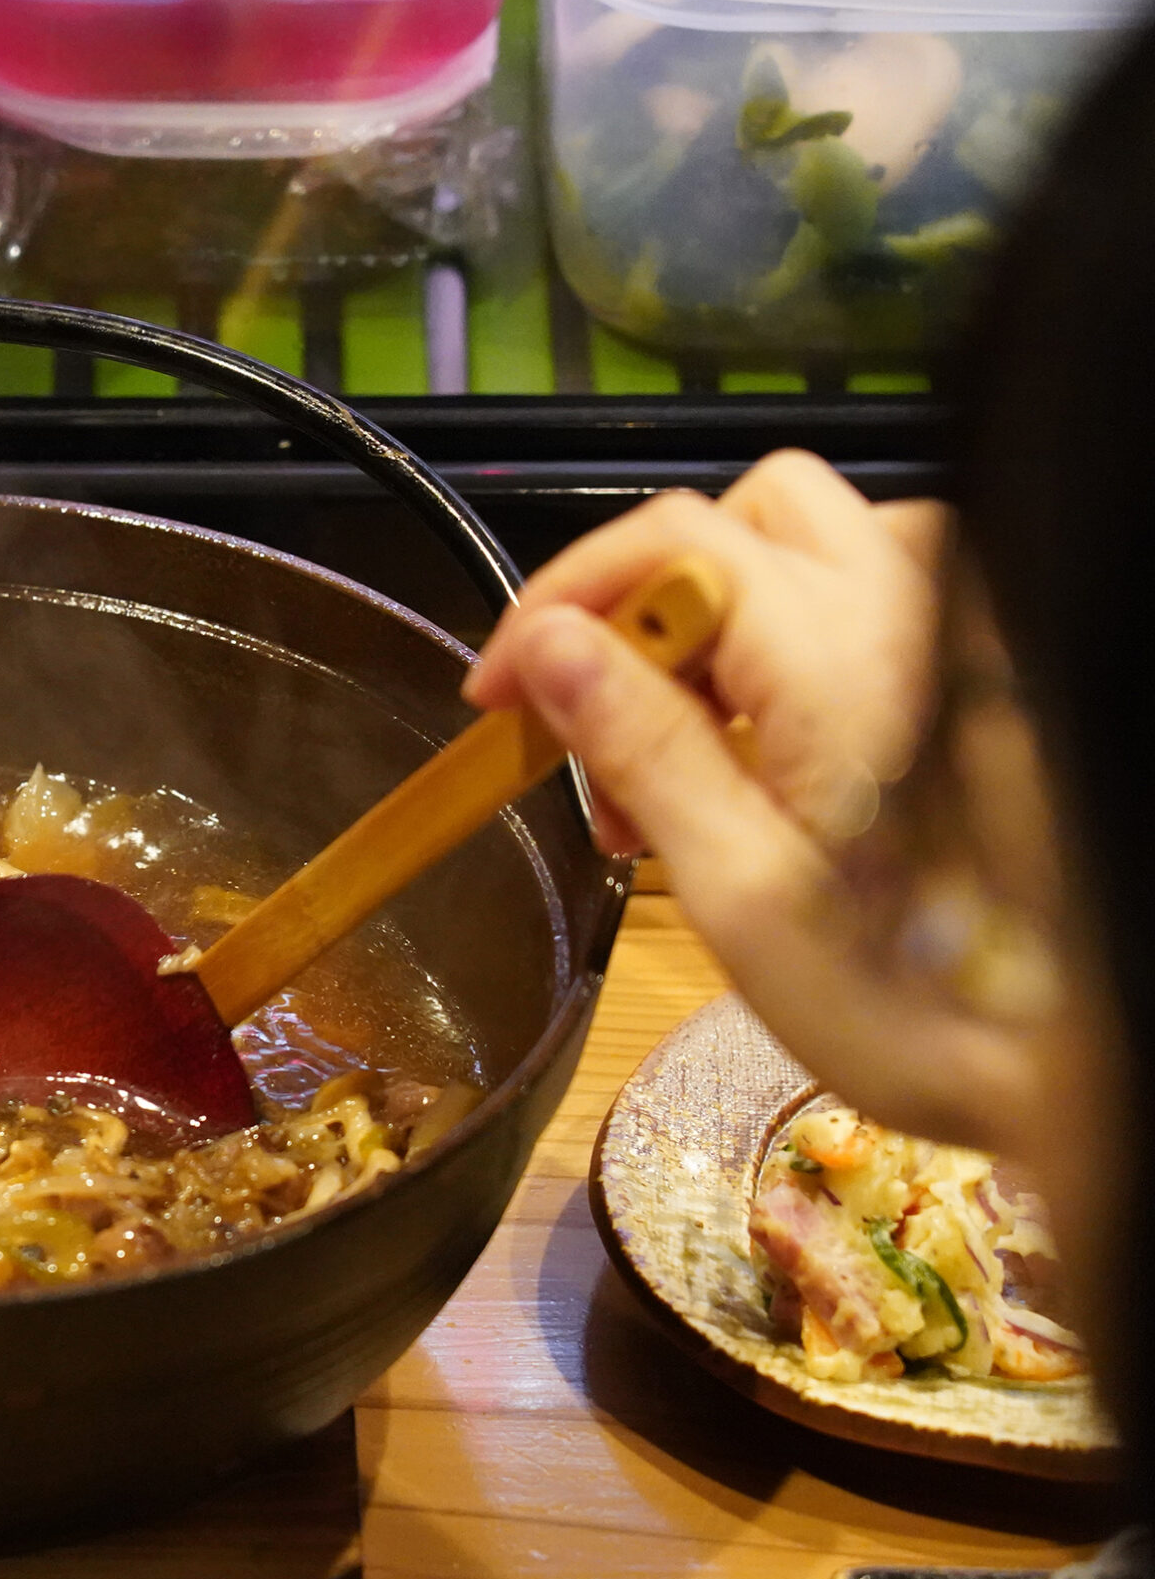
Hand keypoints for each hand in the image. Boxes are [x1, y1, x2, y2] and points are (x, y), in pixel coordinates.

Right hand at [462, 452, 1040, 1155]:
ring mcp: (961, 628)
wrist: (1083, 1059)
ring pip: (802, 549)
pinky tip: (767, 765)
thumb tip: (547, 647)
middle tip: (590, 736)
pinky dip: (785, 652)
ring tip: (678, 768)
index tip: (496, 700)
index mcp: (842, 652)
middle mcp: (913, 603)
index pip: (667, 541)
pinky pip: (861, 603)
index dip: (557, 602)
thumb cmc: (913, 1003)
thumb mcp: (739, 892)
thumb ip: (641, 746)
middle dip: (638, 610)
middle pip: (735, 519)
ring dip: (712, 628)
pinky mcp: (983, 669)